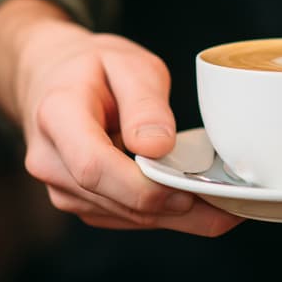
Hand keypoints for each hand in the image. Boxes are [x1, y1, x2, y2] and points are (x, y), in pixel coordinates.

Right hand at [0, 0, 242, 235]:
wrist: (53, 79)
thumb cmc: (93, 67)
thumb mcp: (126, 63)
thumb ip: (144, 103)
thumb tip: (158, 147)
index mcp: (57, 116)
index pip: (93, 166)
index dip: (142, 185)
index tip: (189, 186)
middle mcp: (51, 160)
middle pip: (114, 200)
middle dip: (174, 207)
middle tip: (230, 204)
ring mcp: (61, 188)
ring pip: (125, 216)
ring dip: (176, 217)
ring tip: (226, 206)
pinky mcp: (81, 202)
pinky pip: (125, 217)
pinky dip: (164, 214)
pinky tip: (200, 204)